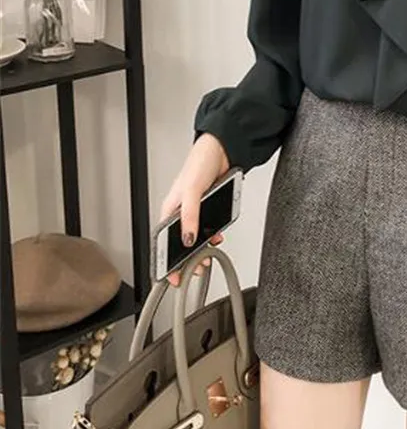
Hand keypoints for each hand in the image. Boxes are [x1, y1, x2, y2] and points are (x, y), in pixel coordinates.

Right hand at [159, 132, 230, 286]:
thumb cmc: (199, 163)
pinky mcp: (209, 208)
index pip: (163, 242)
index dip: (166, 262)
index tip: (172, 278)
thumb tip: (188, 238)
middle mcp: (181, 212)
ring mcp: (196, 211)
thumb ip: (190, 215)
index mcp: (170, 210)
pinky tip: (218, 237)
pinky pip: (209, 227)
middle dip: (188, 259)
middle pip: (181, 243)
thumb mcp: (192, 191)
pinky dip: (213, 235)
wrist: (221, 150)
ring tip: (209, 255)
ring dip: (202, 248)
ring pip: (196, 236)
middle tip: (197, 269)